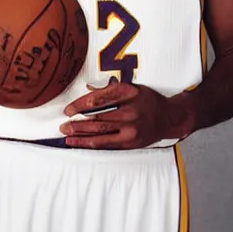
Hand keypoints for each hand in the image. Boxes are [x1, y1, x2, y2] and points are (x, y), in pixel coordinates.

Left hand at [59, 81, 191, 148]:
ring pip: (100, 133)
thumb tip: (87, 90)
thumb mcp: (131, 87)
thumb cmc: (147, 100)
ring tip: (66, 135)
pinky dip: (91, 143)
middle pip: (97, 118)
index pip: (98, 99)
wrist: (170, 117)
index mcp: (128, 93)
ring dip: (80, 135)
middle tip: (62, 125)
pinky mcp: (131, 142)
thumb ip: (110, 89)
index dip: (80, 105)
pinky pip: (107, 144)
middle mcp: (130, 111)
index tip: (68, 110)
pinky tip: (79, 143)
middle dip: (77, 123)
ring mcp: (131, 128)